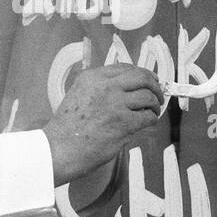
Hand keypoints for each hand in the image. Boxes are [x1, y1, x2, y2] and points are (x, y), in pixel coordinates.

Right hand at [41, 65, 162, 185]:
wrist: (59, 149)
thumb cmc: (67, 128)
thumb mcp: (78, 95)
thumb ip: (99, 88)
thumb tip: (126, 90)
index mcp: (92, 77)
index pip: (125, 68)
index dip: (142, 74)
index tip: (149, 81)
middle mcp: (105, 86)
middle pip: (142, 77)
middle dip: (154, 85)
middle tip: (158, 94)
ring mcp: (115, 104)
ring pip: (148, 96)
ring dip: (154, 104)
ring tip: (152, 111)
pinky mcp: (124, 123)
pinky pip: (148, 117)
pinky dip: (152, 119)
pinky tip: (148, 122)